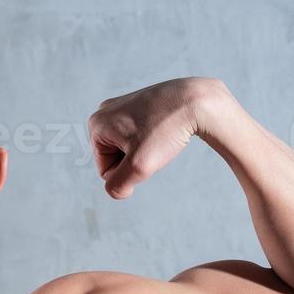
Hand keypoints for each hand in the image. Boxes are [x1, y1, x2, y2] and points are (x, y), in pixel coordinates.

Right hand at [88, 77, 228, 198]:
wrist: (197, 101)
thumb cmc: (166, 130)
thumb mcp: (139, 166)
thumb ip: (118, 186)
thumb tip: (116, 191)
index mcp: (96, 125)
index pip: (106, 171)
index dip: (128, 171)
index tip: (146, 152)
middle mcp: (104, 112)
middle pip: (115, 157)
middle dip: (135, 158)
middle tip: (154, 144)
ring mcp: (122, 106)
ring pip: (129, 146)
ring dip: (145, 149)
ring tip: (160, 135)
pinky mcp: (139, 103)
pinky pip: (140, 133)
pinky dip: (152, 136)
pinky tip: (164, 127)